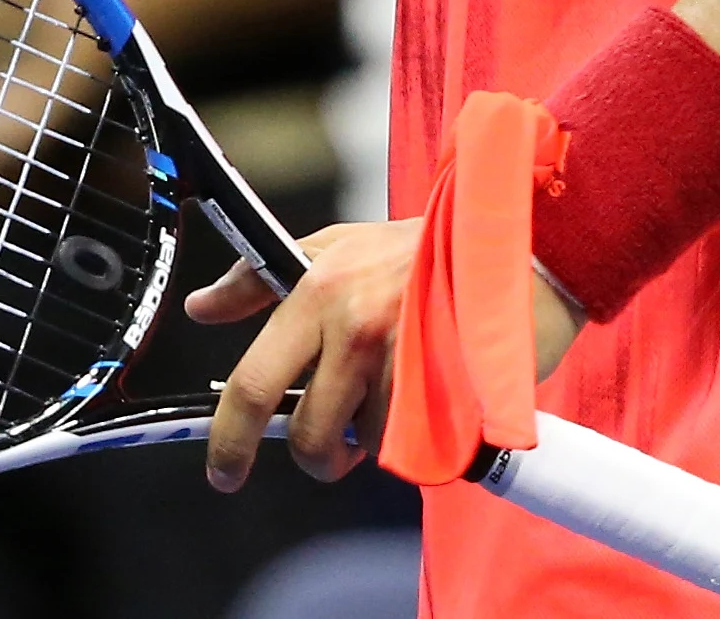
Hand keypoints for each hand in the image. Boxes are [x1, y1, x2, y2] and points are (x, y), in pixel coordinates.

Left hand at [187, 217, 581, 490]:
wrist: (516, 245)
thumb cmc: (419, 249)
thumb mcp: (333, 247)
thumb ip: (259, 281)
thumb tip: (202, 308)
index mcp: (318, 294)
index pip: (254, 383)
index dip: (230, 441)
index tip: (224, 473)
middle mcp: (356, 331)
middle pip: (310, 436)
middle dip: (316, 457)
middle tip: (331, 445)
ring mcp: (407, 365)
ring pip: (365, 446)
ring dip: (374, 440)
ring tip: (394, 399)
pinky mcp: (453, 392)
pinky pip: (415, 446)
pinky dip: (415, 438)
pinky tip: (428, 400)